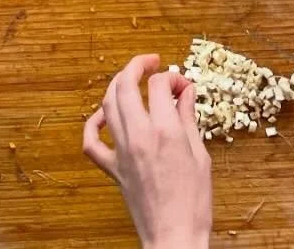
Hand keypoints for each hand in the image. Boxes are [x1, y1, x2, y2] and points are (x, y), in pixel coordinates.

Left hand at [84, 55, 211, 248]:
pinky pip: (92, 142)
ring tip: (131, 80)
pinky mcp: (112, 169)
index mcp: (165, 132)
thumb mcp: (200, 156)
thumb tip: (186, 92)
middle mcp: (139, 136)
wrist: (174, 238)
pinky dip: (93, 123)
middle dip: (137, 66)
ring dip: (117, 85)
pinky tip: (103, 116)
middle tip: (152, 63)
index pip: (160, 84)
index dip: (172, 76)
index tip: (182, 84)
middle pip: (125, 84)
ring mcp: (122, 152)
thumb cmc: (193, 204)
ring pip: (108, 105)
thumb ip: (189, 119)